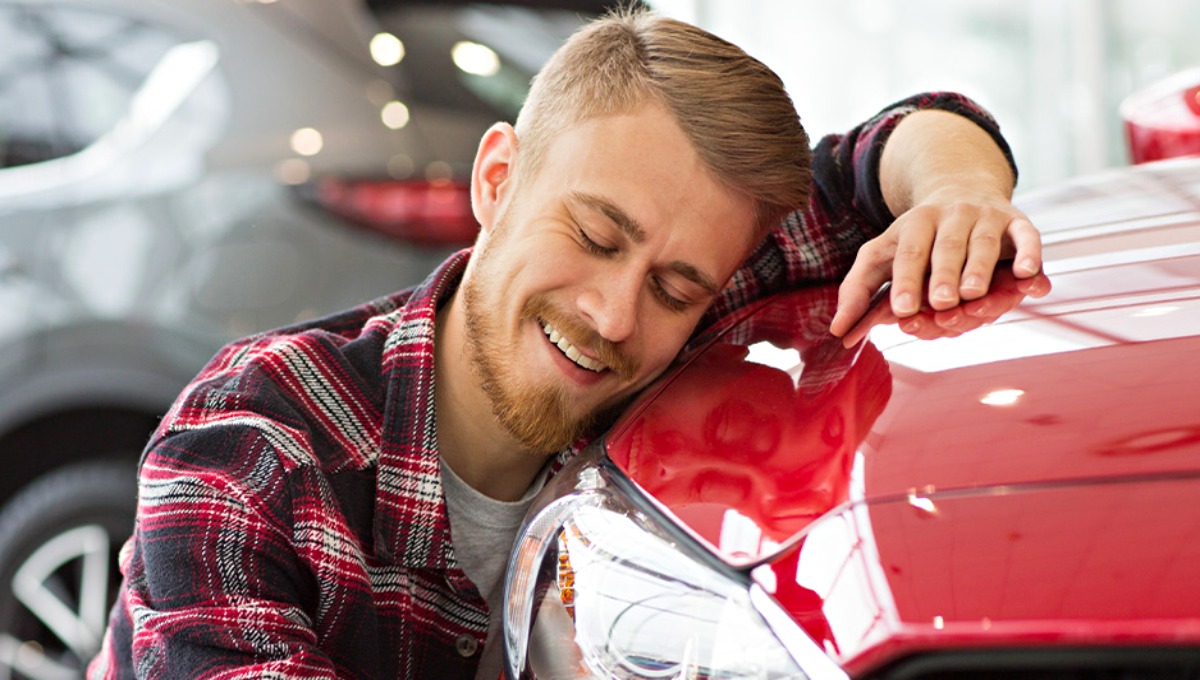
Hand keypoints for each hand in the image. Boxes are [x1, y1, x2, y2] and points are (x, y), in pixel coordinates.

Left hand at [830, 192, 1042, 338]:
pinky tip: (1028, 276)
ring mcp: (986, 217)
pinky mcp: (1017, 221)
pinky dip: (1030, 254)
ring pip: (984, 244)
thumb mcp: (881, 256)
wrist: (960, 189)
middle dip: (944, 276)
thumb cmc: (916, 239)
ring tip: (974, 294)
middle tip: (941, 302)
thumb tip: (838, 331)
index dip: (906, 281)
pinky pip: (1027, 235)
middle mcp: (951, 217)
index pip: (908, 254)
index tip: (902, 310)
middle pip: (947, 248)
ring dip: (980, 269)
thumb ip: (859, 290)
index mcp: (914, 224)